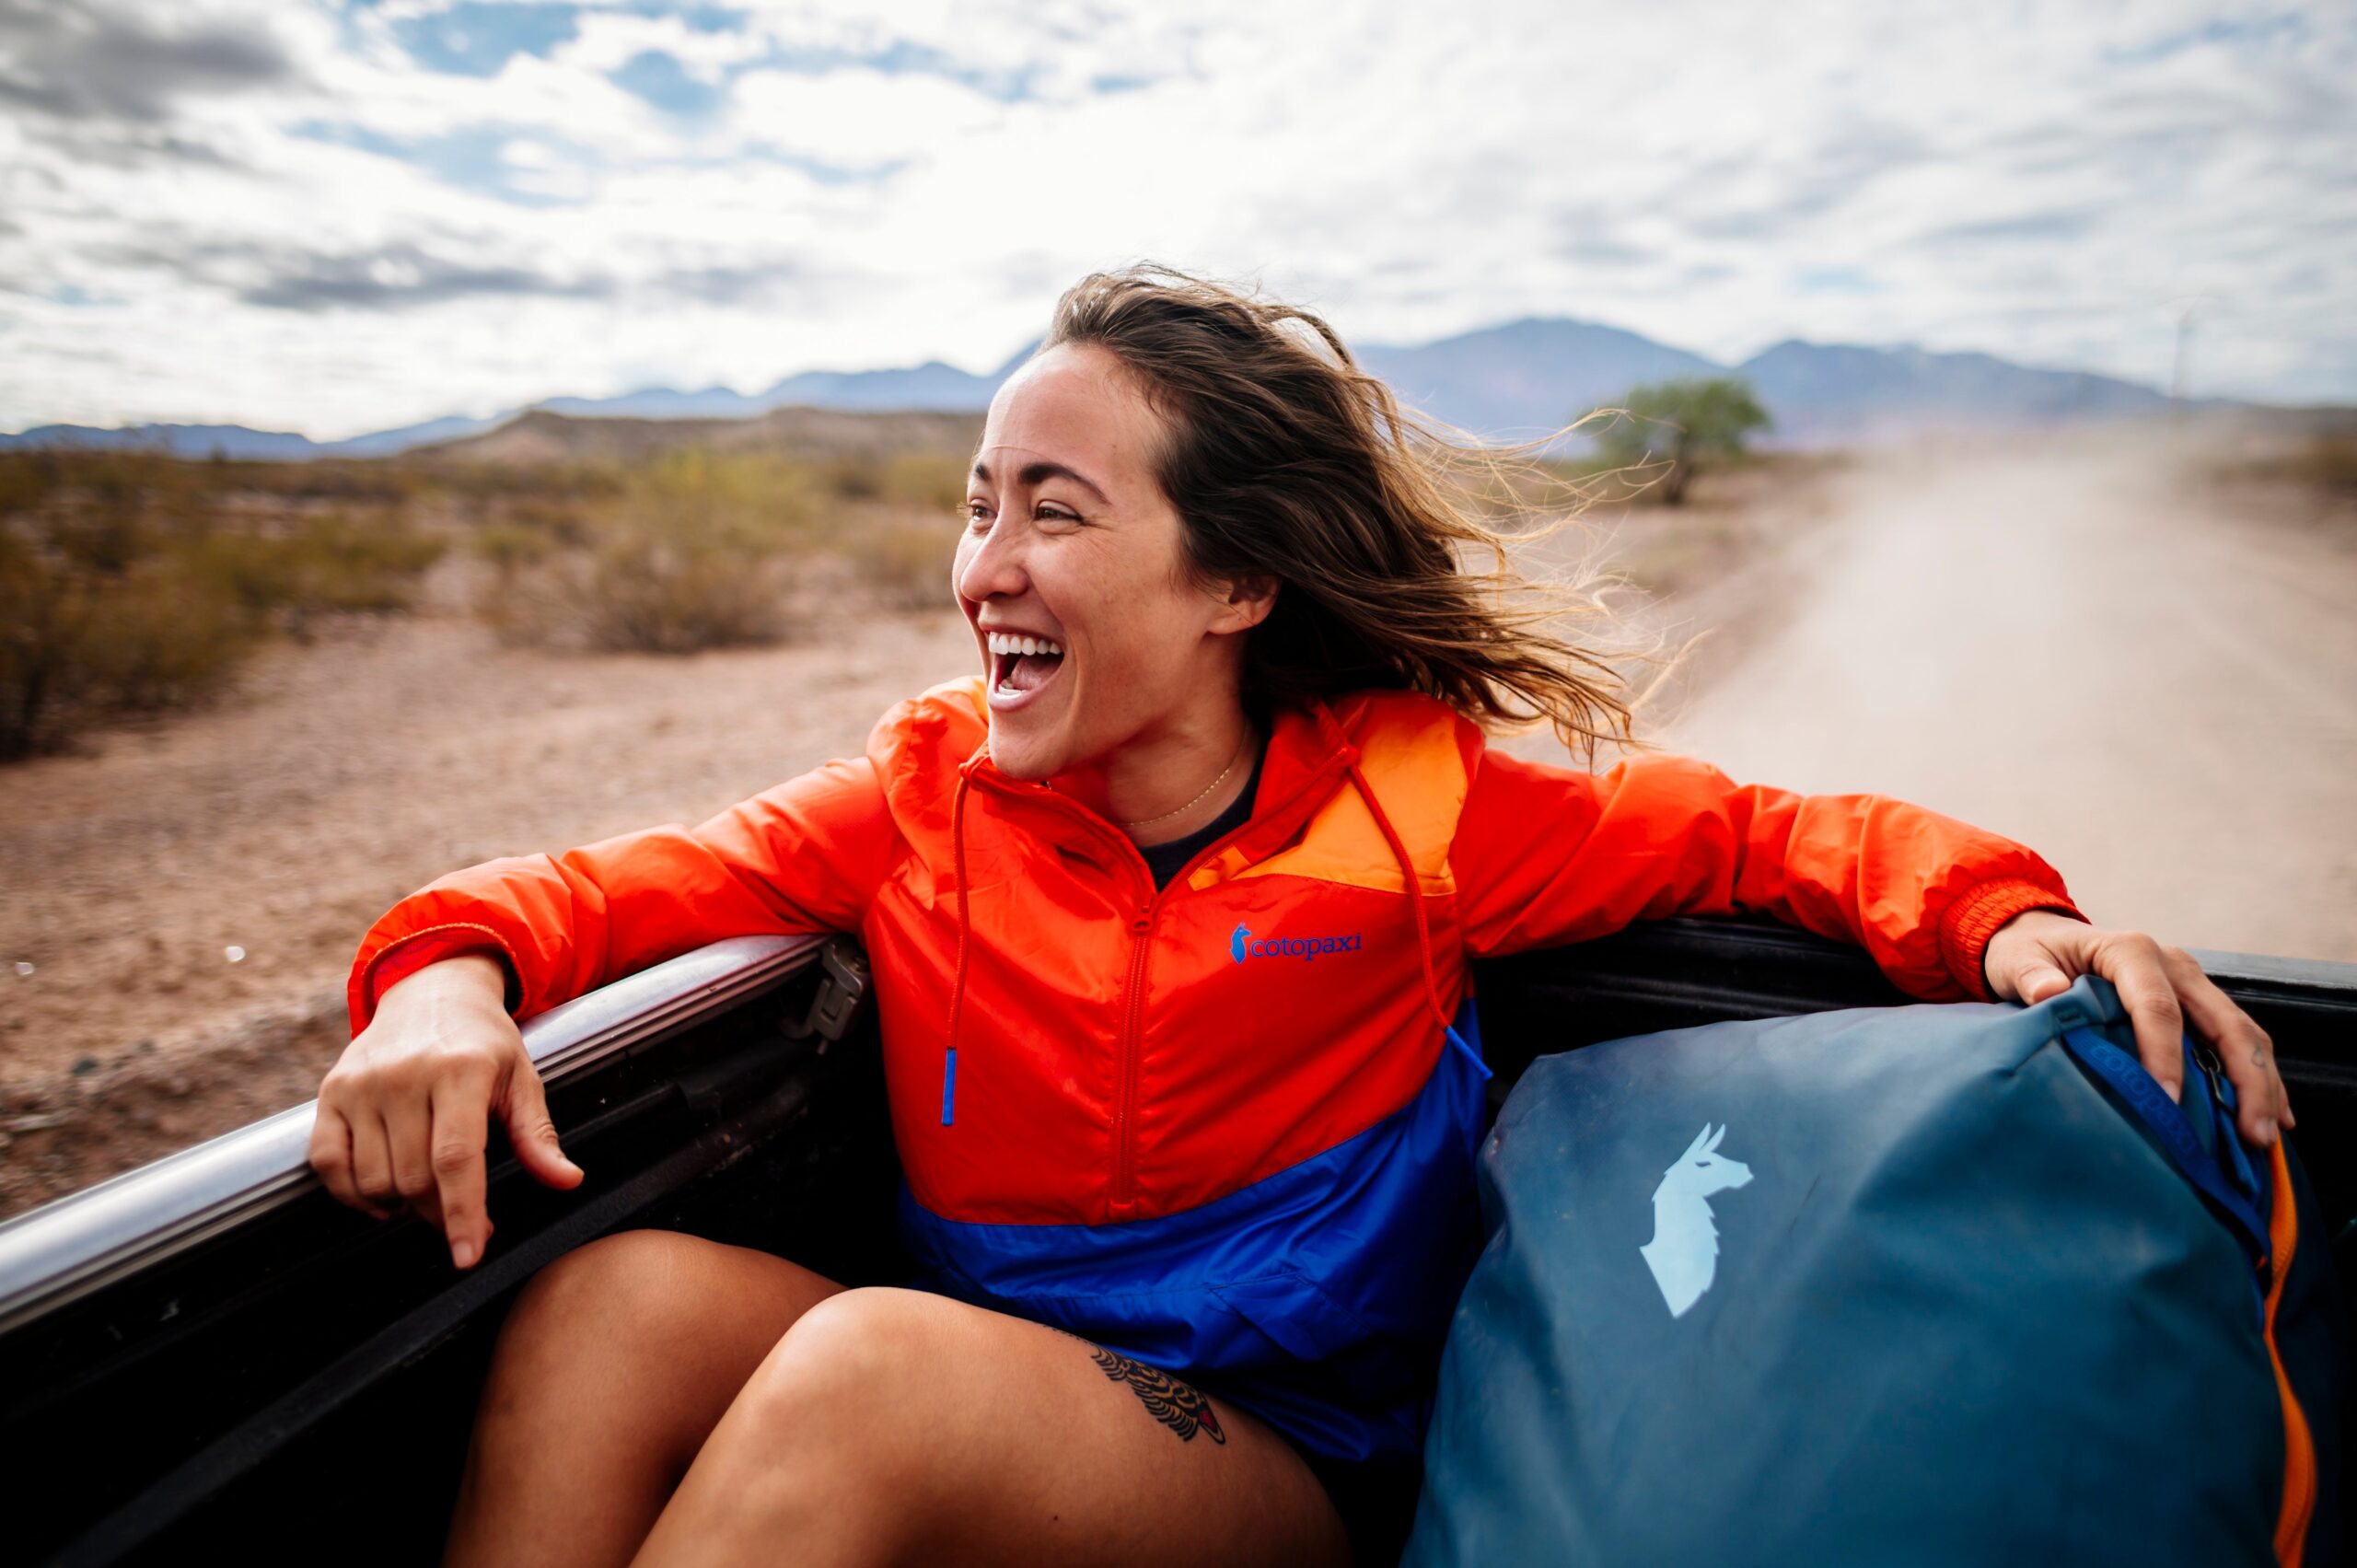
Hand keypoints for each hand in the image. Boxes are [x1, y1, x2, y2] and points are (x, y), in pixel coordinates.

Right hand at [307, 954, 584, 1268]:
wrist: (430, 991)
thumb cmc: (484, 1043)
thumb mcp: (521, 1078)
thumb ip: (537, 1134)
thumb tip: (568, 1181)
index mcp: (461, 1069)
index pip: (457, 1159)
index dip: (463, 1214)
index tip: (469, 1256)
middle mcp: (404, 1075)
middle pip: (415, 1179)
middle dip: (442, 1214)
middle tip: (464, 1218)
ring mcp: (361, 1083)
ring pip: (374, 1180)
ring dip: (401, 1206)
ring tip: (429, 1194)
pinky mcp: (331, 1092)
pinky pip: (328, 1165)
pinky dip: (353, 1194)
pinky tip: (383, 1195)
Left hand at [1984, 909, 2292, 1146]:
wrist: (2042, 939)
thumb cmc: (2027, 953)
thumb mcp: (2017, 959)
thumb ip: (2031, 976)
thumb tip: (2050, 992)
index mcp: (2131, 951)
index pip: (2157, 1007)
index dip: (2166, 1055)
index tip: (2168, 1102)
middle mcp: (2174, 964)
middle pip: (2223, 1022)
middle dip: (2244, 1079)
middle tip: (2251, 1134)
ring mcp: (2192, 983)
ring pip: (2243, 1032)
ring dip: (2261, 1084)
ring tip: (2265, 1137)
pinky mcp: (2199, 1003)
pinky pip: (2239, 1039)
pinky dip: (2259, 1077)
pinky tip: (2276, 1116)